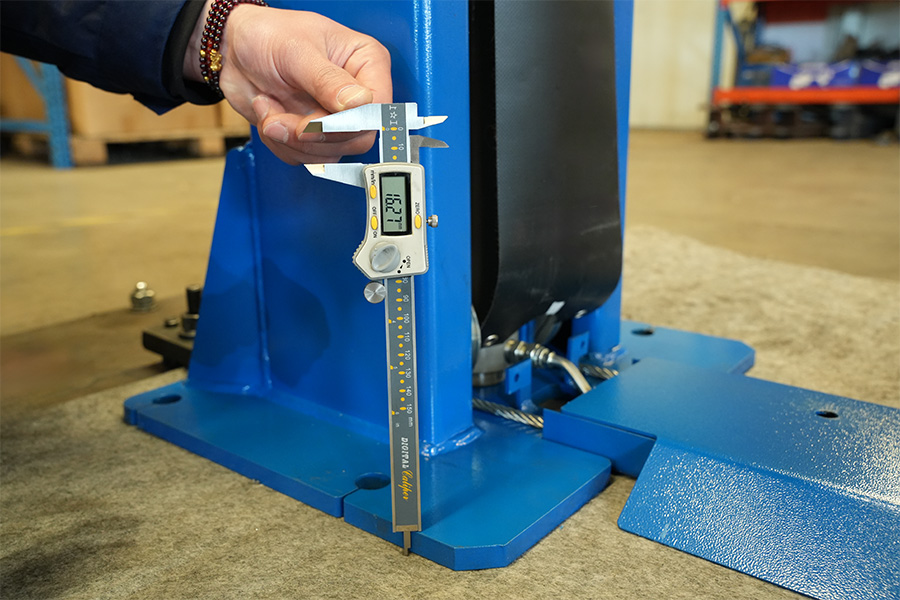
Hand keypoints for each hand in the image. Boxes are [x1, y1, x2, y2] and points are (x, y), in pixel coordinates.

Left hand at [186, 3, 391, 163]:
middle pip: (356, 139)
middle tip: (282, 120)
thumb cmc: (267, 35)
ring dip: (291, 141)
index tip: (316, 122)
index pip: (377, 109)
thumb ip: (327, 79)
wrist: (233, 50)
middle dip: (313, 136)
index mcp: (366, 64)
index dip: (349, 123)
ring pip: (330, 153)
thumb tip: (358, 102)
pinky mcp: (313, 134)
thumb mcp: (297, 50)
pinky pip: (306, 158)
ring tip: (269, 109)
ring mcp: (334, 117)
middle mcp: (356, 94)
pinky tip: (269, 114)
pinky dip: (281, 144)